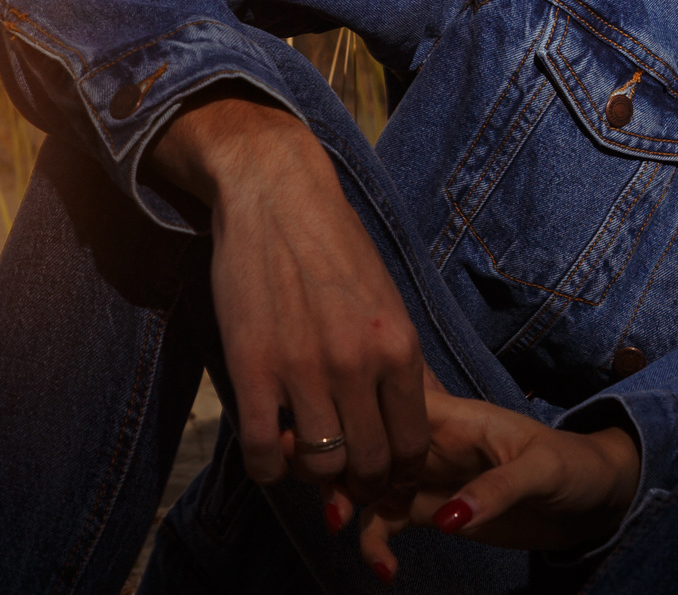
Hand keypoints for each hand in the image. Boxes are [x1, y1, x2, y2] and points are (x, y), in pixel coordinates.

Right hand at [148, 90, 426, 501]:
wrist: (273, 194)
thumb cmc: (333, 245)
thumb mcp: (387, 299)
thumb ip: (402, 361)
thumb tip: (424, 413)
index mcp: (398, 346)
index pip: (412, 446)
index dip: (399, 475)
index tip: (383, 474)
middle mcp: (358, 365)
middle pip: (369, 466)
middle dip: (361, 483)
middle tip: (344, 474)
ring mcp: (304, 370)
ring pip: (319, 467)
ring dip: (313, 475)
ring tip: (306, 455)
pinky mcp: (253, 369)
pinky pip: (264, 455)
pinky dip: (269, 470)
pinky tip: (271, 452)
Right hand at [348, 382, 639, 580]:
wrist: (590, 500)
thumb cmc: (571, 467)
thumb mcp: (542, 471)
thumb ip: (495, 489)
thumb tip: (444, 520)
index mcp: (452, 415)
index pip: (391, 402)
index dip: (353, 413)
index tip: (322, 440)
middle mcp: (427, 440)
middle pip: (364, 441)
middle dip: (332, 462)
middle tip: (320, 494)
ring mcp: (422, 475)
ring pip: (362, 481)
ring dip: (343, 502)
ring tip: (339, 529)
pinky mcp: (426, 509)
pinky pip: (383, 523)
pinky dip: (373, 544)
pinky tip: (384, 571)